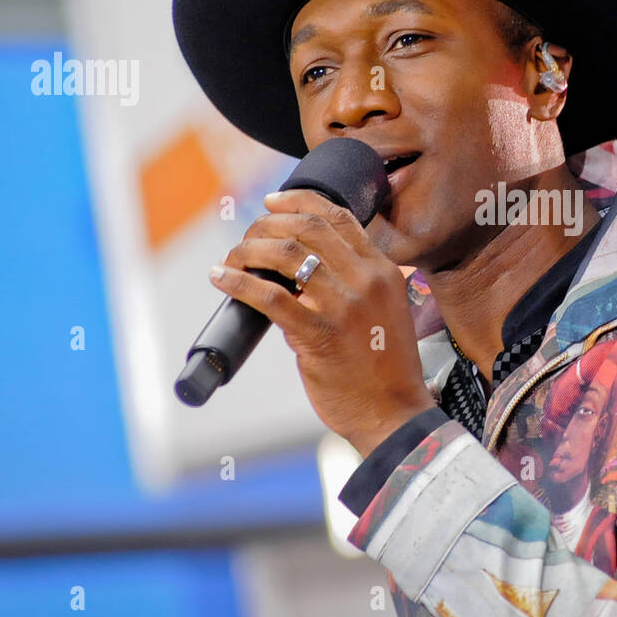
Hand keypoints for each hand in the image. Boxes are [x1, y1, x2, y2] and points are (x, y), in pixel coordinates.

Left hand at [207, 189, 435, 457]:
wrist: (395, 415)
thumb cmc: (386, 371)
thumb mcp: (386, 313)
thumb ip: (355, 287)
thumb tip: (299, 275)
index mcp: (383, 271)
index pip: (339, 217)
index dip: (300, 201)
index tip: (272, 202)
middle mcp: (367, 280)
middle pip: (308, 227)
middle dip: (268, 224)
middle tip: (247, 235)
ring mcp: (344, 306)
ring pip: (285, 254)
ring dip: (248, 250)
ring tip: (232, 258)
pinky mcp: (319, 334)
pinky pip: (270, 297)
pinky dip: (238, 282)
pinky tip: (221, 278)